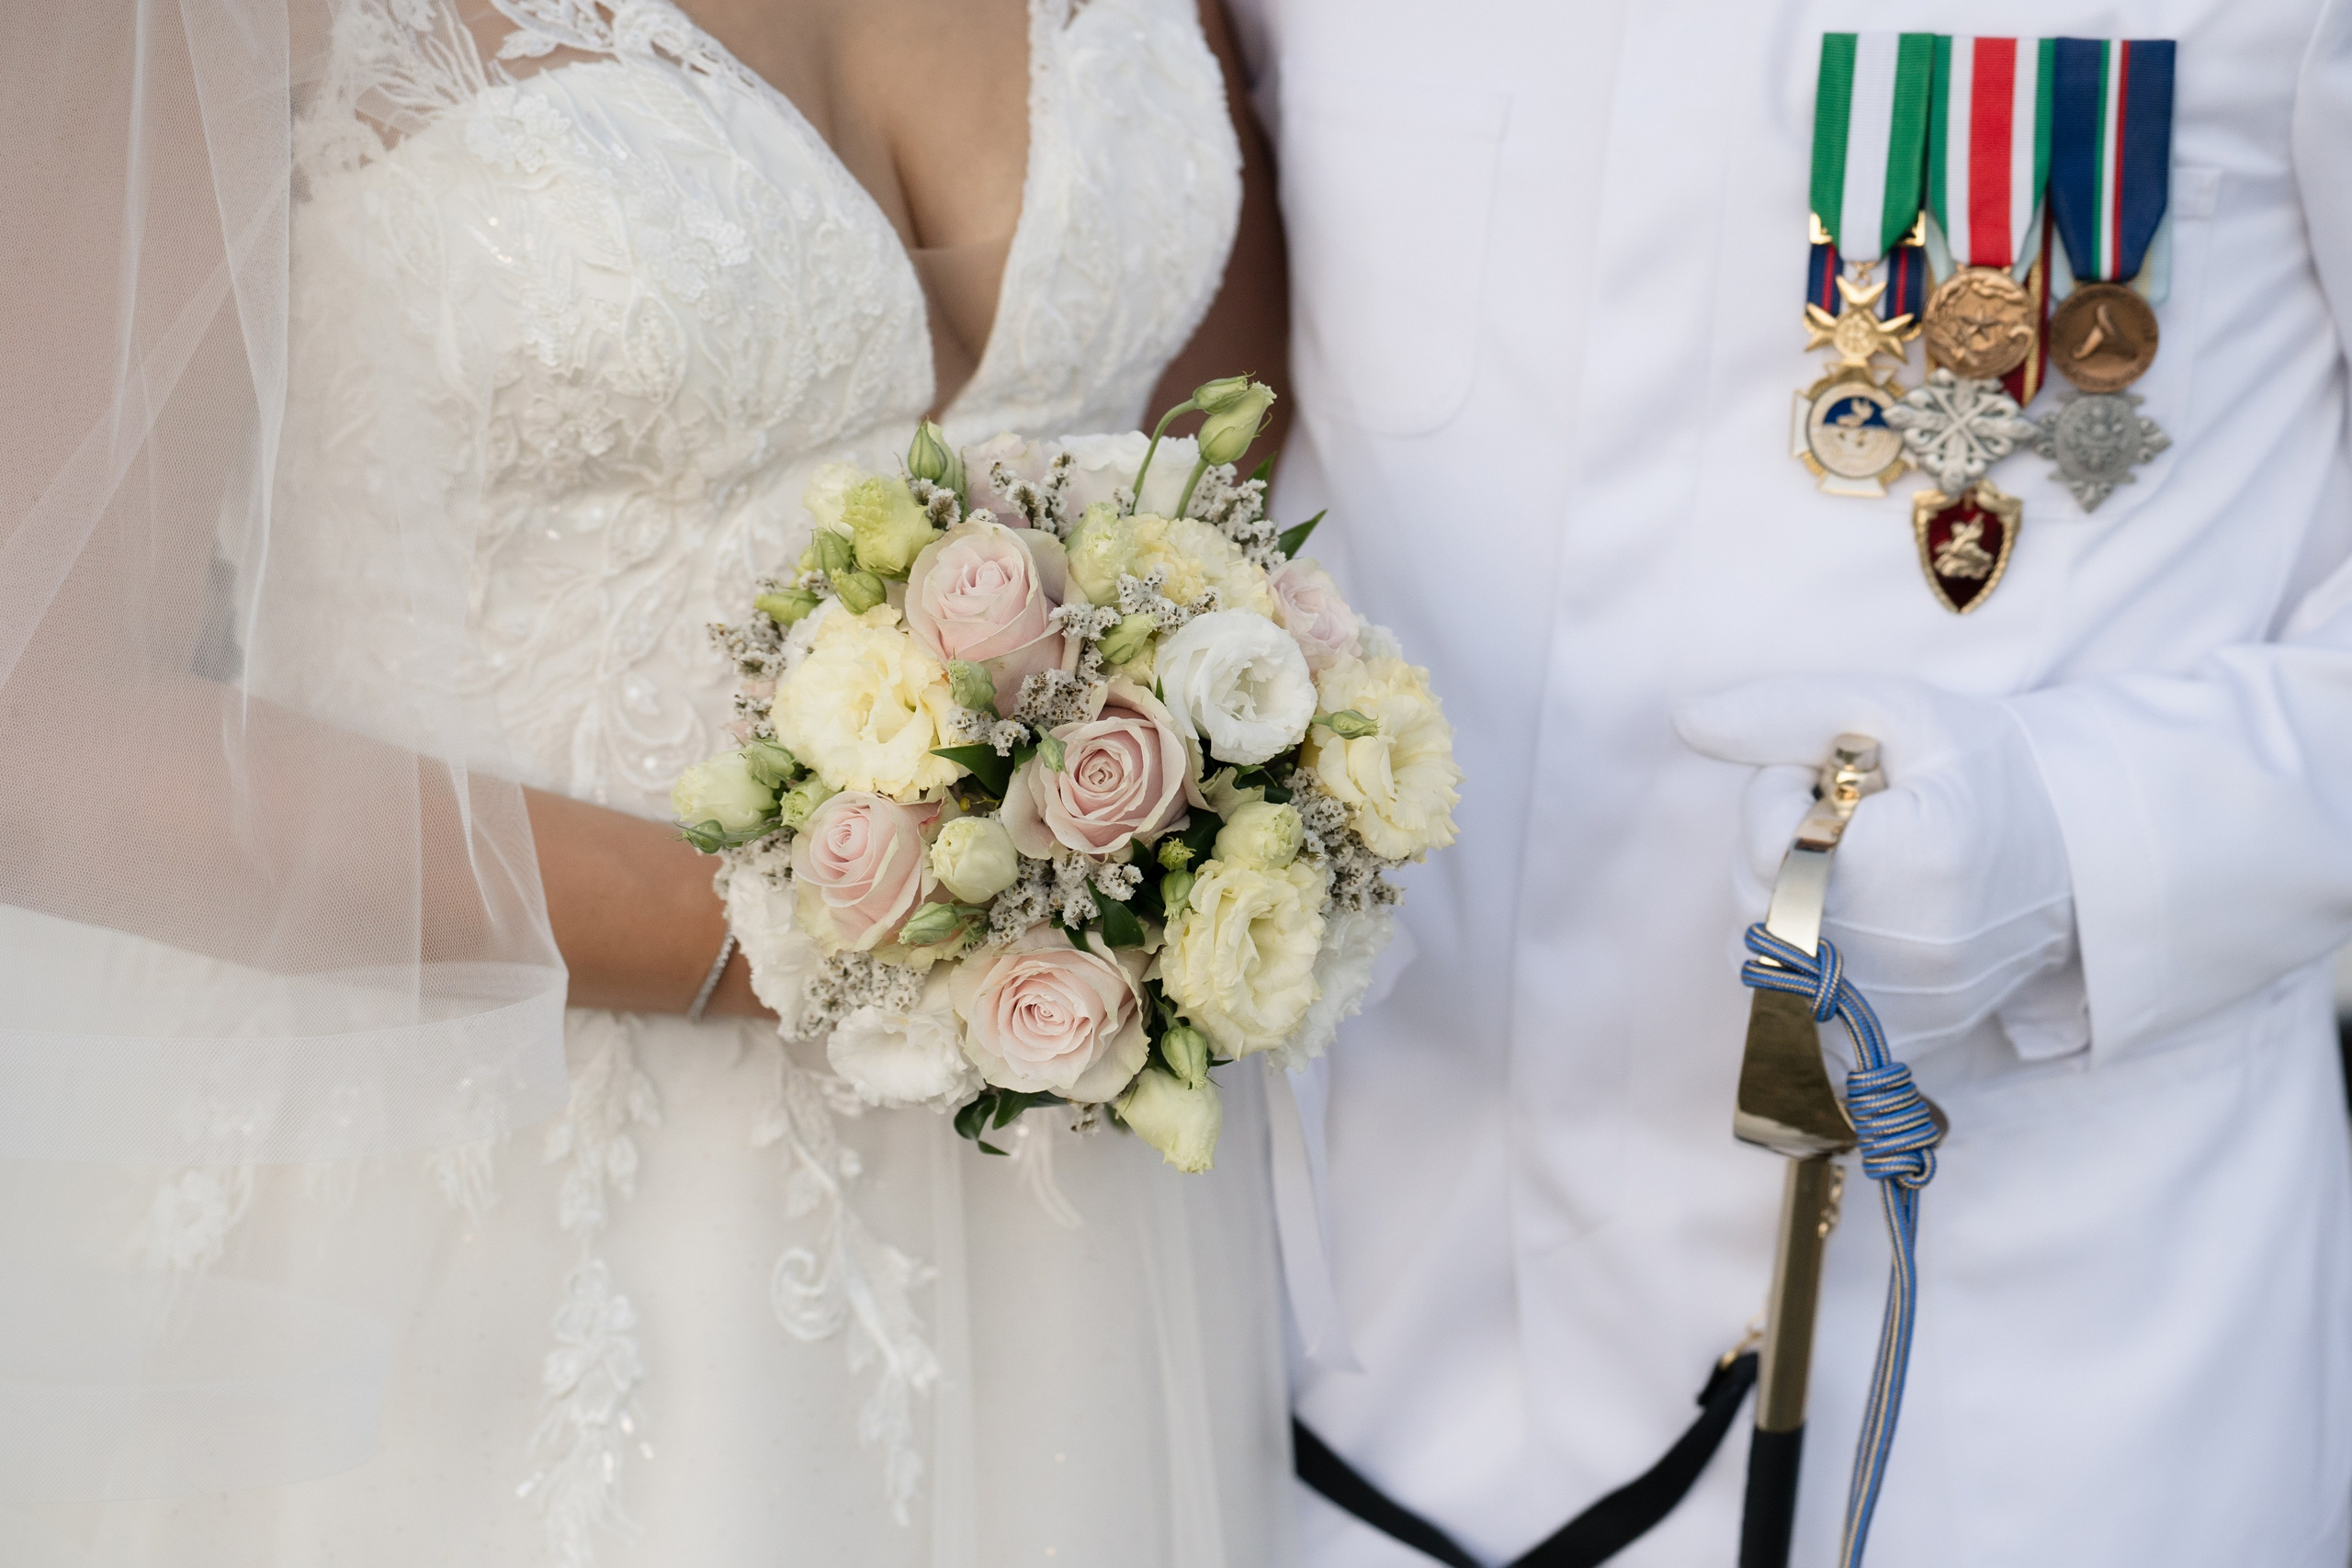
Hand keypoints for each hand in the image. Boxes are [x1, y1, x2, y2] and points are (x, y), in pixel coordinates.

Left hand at [1676, 676, 2085, 1061]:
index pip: (1767, 838)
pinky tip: (1859, 922)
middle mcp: (1908, 952)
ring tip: (1861, 868)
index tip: (1838, 778)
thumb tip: (1685, 720)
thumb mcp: (1894, 712)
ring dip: (1785, 900)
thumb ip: (1783, 712)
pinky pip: (1794, 1004)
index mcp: (1912, 865)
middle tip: (1854, 819)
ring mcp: (1906, 1008)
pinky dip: (1804, 958)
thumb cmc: (1984, 768)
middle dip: (1779, 846)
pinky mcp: (1902, 1039)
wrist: (2080, 853)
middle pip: (1757, 897)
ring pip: (1764, 951)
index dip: (1783, 790)